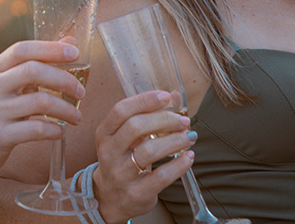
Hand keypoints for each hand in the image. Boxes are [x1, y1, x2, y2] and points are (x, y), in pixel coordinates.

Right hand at [0, 39, 85, 177]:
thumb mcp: (7, 83)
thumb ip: (36, 63)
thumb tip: (69, 42)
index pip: (22, 49)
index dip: (50, 48)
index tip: (74, 53)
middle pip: (33, 71)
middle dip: (64, 79)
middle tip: (81, 92)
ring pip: (40, 101)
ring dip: (66, 109)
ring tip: (76, 117)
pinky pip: (35, 130)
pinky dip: (54, 130)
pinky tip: (60, 131)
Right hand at [92, 91, 195, 222]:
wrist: (110, 198)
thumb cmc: (122, 160)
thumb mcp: (123, 138)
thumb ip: (144, 117)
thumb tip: (173, 95)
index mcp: (104, 134)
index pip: (121, 110)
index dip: (144, 101)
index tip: (166, 97)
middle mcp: (109, 152)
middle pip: (135, 127)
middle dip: (164, 120)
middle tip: (183, 121)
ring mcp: (121, 174)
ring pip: (149, 151)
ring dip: (174, 141)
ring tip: (189, 137)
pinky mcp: (136, 193)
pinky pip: (161, 177)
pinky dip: (179, 165)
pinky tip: (189, 157)